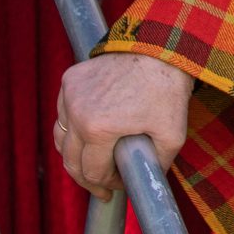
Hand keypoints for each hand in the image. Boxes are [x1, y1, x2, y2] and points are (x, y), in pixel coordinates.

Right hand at [54, 53, 192, 199]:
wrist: (161, 46)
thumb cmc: (168, 89)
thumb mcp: (172, 135)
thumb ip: (157, 165)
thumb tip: (147, 182)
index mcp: (98, 129)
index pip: (91, 173)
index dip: (106, 185)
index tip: (119, 186)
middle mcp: (77, 112)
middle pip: (70, 160)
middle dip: (87, 178)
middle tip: (101, 187)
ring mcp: (70, 94)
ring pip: (62, 137)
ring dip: (75, 154)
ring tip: (92, 163)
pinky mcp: (70, 79)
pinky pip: (64, 113)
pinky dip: (73, 127)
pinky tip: (89, 134)